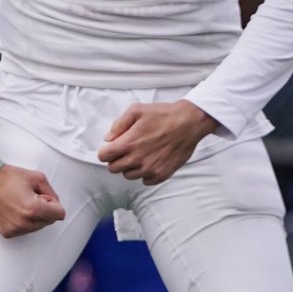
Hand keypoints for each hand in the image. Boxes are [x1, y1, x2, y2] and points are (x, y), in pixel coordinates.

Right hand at [0, 146, 64, 237]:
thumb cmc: (9, 176)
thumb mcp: (37, 177)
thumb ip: (52, 192)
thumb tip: (55, 205)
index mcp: (34, 209)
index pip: (60, 214)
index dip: (53, 202)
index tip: (41, 195)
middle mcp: (24, 223)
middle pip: (49, 222)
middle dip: (44, 210)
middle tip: (28, 197)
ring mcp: (14, 229)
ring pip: (36, 227)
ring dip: (33, 217)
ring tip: (19, 202)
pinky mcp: (6, 232)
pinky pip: (23, 230)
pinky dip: (22, 221)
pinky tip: (12, 209)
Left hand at [97, 100, 218, 185]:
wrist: (189, 123)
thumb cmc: (163, 115)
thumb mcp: (136, 110)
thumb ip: (118, 124)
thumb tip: (108, 138)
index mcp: (128, 144)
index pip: (103, 157)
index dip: (106, 151)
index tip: (112, 147)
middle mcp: (137, 160)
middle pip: (113, 169)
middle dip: (116, 159)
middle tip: (126, 149)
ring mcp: (150, 169)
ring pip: (129, 175)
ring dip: (130, 167)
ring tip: (140, 153)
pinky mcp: (162, 175)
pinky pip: (145, 181)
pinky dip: (145, 173)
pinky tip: (151, 160)